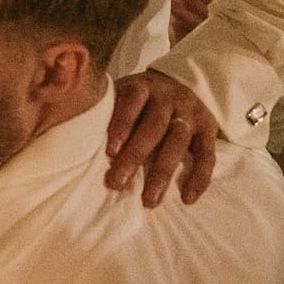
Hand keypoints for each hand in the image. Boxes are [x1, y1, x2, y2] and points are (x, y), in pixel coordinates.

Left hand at [106, 69, 218, 205]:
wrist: (180, 83)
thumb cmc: (140, 98)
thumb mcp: (123, 93)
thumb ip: (106, 111)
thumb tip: (75, 138)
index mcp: (142, 87)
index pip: (132, 103)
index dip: (121, 125)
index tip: (110, 151)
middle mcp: (168, 98)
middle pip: (153, 127)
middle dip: (135, 156)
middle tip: (117, 184)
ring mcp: (190, 113)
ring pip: (178, 142)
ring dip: (162, 173)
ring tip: (149, 201)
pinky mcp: (208, 129)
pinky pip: (207, 155)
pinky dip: (199, 178)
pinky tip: (186, 198)